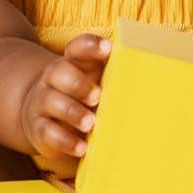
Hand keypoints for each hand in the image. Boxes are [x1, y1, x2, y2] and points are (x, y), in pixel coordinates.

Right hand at [19, 33, 108, 159]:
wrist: (42, 113)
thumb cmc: (83, 95)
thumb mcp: (96, 81)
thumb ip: (115, 76)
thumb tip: (153, 82)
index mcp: (72, 62)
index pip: (77, 48)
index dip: (90, 45)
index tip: (108, 48)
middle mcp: (53, 79)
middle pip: (59, 72)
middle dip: (78, 84)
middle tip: (98, 97)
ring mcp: (42, 102)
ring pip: (51, 101)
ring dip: (72, 112)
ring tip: (91, 123)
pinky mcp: (38, 128)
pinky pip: (47, 132)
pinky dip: (65, 140)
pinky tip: (82, 147)